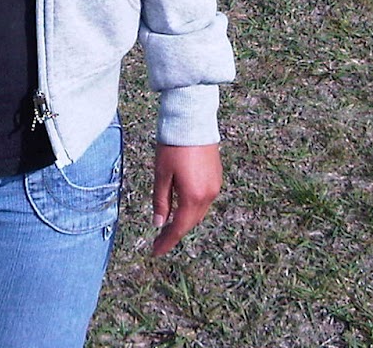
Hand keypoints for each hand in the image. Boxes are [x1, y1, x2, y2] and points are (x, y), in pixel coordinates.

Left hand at [151, 142, 222, 256]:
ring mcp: (215, 186)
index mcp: (193, 196)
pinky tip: (182, 206)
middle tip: (159, 240)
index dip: (167, 241)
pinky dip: (192, 207)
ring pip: (198, 212)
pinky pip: (204, 200)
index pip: (179, 227)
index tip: (156, 252)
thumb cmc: (173, 146)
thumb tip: (158, 223)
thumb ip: (160, 201)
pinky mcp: (216, 177)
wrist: (192, 120)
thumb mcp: (161, 174)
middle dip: (175, 232)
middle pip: (190, 221)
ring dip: (184, 220)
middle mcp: (208, 195)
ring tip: (168, 225)